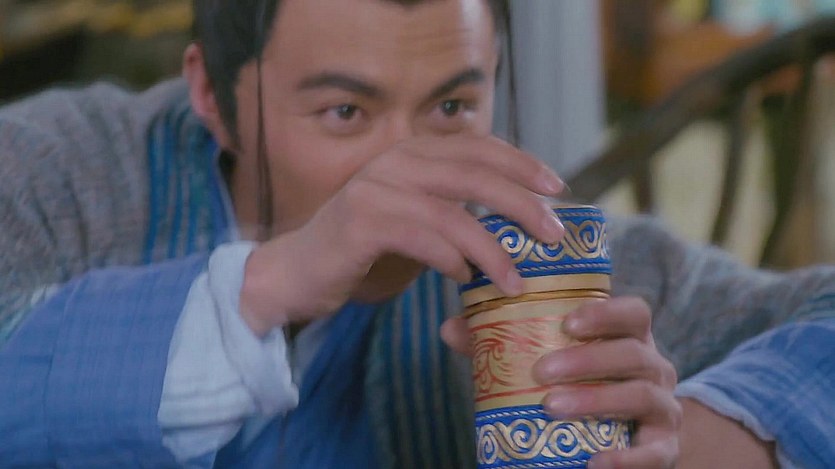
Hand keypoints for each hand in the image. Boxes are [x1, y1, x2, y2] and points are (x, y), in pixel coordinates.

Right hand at [239, 135, 565, 334]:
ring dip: (492, 250)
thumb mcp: (417, 219)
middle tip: (552, 234)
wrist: (297, 271)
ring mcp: (375, 189)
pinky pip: (421, 238)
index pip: (477, 145)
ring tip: (515, 281)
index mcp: (412, 153)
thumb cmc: (366, 247)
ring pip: (452, 213)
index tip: (558, 188)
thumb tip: (518, 222)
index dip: (522, 162)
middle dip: (520, 203)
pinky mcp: (360, 223)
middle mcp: (394, 161)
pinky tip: (465, 280)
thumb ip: (455, 208)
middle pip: (474, 173)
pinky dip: (451, 260)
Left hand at [442, 296, 680, 468]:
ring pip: (642, 395)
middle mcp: (653, 367)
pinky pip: (655, 453)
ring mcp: (663, 408)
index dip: (606, 312)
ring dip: (597, 399)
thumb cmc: (579, 388)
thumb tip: (451, 327)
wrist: (620, 441)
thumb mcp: (549, 362)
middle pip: (633, 354)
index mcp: (628, 339)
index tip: (567, 322)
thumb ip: (504, 343)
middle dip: (588, 360)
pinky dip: (626, 458)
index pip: (634, 312)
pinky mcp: (665, 448)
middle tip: (541, 371)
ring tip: (552, 407)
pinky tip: (593, 462)